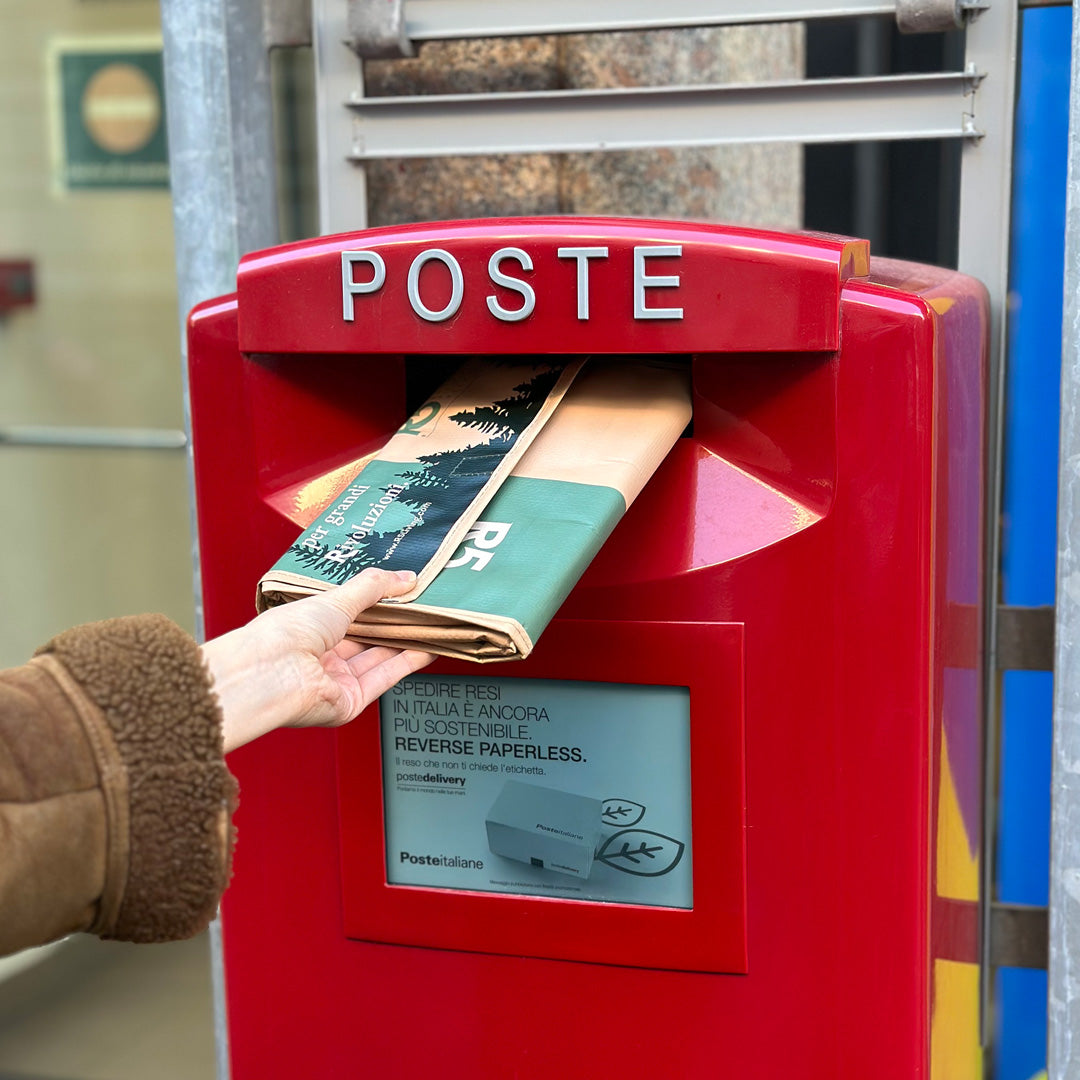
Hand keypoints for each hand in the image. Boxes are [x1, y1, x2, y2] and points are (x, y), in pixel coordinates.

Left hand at [201, 568, 433, 752]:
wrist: (271, 673)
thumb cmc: (285, 634)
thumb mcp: (336, 598)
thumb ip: (374, 587)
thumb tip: (406, 577)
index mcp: (308, 629)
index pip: (349, 615)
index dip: (377, 604)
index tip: (404, 591)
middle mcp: (321, 656)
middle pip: (367, 638)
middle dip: (396, 623)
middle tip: (425, 608)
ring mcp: (334, 681)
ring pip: (379, 658)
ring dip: (406, 643)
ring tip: (434, 626)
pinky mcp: (349, 702)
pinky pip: (383, 679)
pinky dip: (406, 663)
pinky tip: (427, 648)